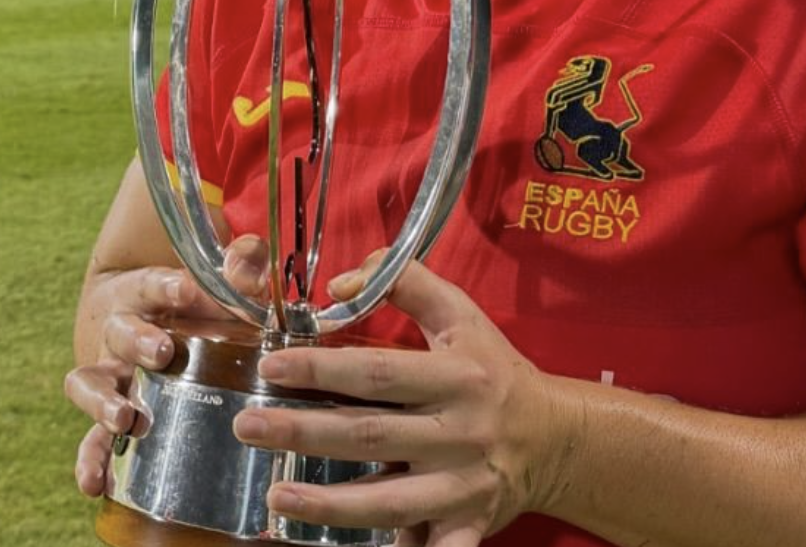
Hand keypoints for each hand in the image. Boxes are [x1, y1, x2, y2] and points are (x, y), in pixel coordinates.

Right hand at [66, 236, 269, 496]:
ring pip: (91, 384)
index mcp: (143, 296)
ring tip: (124, 419)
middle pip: (119, 332)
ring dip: (104, 402)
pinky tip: (94, 484)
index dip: (166, 287)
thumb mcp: (214, 281)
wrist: (136, 318)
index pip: (151, 285)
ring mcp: (110, 376)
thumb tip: (249, 264)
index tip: (185, 289)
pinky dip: (90, 460)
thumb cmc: (189, 303)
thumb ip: (238, 268)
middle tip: (161, 352)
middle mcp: (119, 334)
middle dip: (138, 341)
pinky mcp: (108, 414)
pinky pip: (92, 439)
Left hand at [230, 258, 575, 546]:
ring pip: (390, 501)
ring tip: (277, 495)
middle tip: (248, 426)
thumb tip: (338, 285)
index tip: (272, 366)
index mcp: (455, 378)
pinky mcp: (469, 525)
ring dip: (330, 504)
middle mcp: (459, 433)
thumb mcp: (460, 314)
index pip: (377, 373)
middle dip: (304, 431)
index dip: (322, 369)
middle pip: (371, 436)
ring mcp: (462, 486)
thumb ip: (403, 282)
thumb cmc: (494, 369)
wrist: (558, 438)